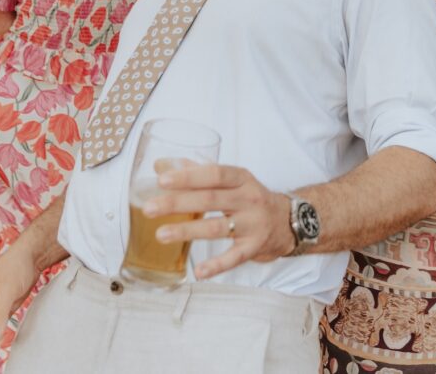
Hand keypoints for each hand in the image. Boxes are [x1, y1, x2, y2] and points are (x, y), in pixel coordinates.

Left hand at [143, 164, 294, 279]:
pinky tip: (198, 272)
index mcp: (241, 178)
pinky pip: (234, 258)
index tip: (162, 179)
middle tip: (149, 208)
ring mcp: (253, 224)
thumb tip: (161, 164)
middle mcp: (249, 199)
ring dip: (187, 231)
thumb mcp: (231, 180)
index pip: (214, 174)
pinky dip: (217, 265)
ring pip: (217, 228)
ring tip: (161, 235)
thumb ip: (197, 171)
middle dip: (177, 203)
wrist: (287, 221)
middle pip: (210, 200)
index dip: (188, 176)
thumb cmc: (250, 197)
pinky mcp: (254, 247)